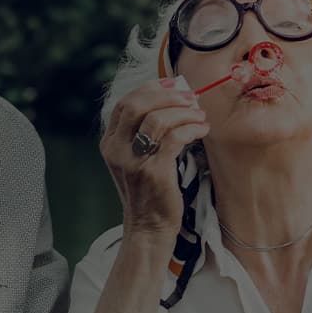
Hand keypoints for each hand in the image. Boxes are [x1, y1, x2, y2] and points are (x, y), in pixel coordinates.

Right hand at [100, 77, 208, 237]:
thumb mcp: (137, 159)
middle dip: (167, 95)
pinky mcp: (153, 172)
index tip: (173, 84)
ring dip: (184, 112)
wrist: (148, 229)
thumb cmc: (149, 192)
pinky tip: (202, 130)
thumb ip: (145, 132)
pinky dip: (192, 128)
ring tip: (200, 115)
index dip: (150, 88)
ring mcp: (133, 161)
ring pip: (158, 118)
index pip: (125, 102)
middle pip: (137, 104)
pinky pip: (175, 138)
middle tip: (190, 97)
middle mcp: (116, 149)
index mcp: (110, 143)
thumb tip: (174, 97)